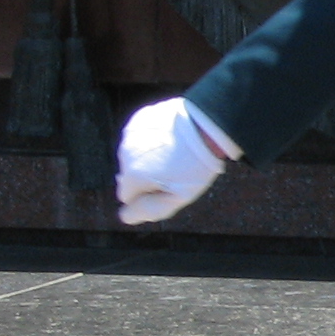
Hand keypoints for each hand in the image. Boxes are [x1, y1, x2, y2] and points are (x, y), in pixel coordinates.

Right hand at [116, 98, 235, 226]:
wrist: (209, 126)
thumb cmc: (197, 165)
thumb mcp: (179, 196)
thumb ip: (150, 209)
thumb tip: (125, 217)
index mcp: (132, 175)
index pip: (127, 195)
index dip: (147, 194)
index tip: (167, 184)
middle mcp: (125, 153)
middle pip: (130, 174)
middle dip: (146, 175)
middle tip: (174, 167)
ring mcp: (131, 134)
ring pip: (134, 154)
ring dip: (148, 155)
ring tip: (174, 151)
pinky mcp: (140, 118)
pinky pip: (140, 135)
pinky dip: (151, 138)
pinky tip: (171, 136)